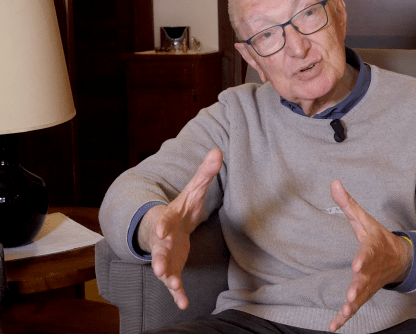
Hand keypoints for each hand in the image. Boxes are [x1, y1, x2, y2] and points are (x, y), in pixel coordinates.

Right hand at [138, 149, 222, 308]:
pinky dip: (177, 293)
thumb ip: (205, 173)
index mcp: (168, 219)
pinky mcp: (172, 267)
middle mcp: (163, 239)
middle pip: (159, 249)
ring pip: (163, 268)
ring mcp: (166, 255)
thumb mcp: (193, 191)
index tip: (162, 229)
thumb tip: (218, 150)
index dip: (163, 225)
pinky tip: (183, 303)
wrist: (165, 225)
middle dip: (159, 258)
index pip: (164, 221)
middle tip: (159, 268)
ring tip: (171, 284)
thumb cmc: (180, 208)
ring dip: (167, 276)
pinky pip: (173, 282)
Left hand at [328, 179, 412, 331]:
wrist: (400, 259)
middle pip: (365, 280)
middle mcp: (371, 270)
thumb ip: (348, 203)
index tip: (357, 265)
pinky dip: (344, 318)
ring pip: (361, 297)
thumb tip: (333, 182)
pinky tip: (333, 326)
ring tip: (344, 312)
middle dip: (358, 288)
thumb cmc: (378, 238)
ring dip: (352, 306)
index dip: (362, 260)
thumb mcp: (364, 219)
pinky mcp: (364, 295)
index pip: (367, 255)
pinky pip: (354, 309)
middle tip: (352, 296)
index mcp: (371, 250)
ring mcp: (369, 285)